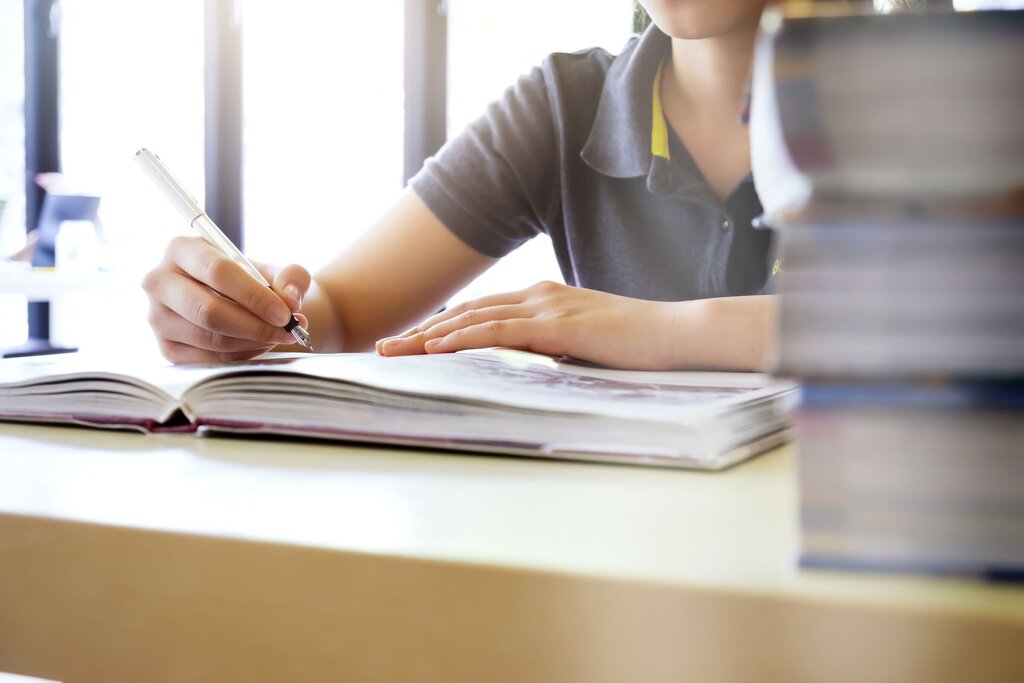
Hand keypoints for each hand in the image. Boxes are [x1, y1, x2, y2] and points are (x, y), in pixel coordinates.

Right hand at [142, 236, 310, 362]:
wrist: (243, 303)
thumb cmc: (256, 281)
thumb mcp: (278, 270)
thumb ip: (292, 277)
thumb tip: (290, 299)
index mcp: (181, 249)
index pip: (217, 272)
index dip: (254, 296)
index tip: (285, 313)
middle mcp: (160, 282)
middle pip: (208, 311)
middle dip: (255, 325)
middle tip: (286, 330)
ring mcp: (157, 318)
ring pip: (211, 339)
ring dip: (253, 342)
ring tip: (277, 335)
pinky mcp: (167, 349)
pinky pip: (210, 359)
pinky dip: (242, 356)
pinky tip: (258, 345)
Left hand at [375, 281, 680, 369]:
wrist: (673, 331)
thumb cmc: (635, 342)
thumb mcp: (584, 342)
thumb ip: (554, 345)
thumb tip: (534, 361)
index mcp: (543, 298)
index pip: (480, 311)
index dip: (441, 325)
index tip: (410, 342)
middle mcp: (537, 295)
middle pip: (467, 312)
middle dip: (421, 330)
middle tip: (383, 345)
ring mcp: (547, 306)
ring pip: (474, 319)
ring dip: (429, 335)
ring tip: (394, 349)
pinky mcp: (557, 326)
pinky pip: (500, 331)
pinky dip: (463, 338)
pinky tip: (436, 348)